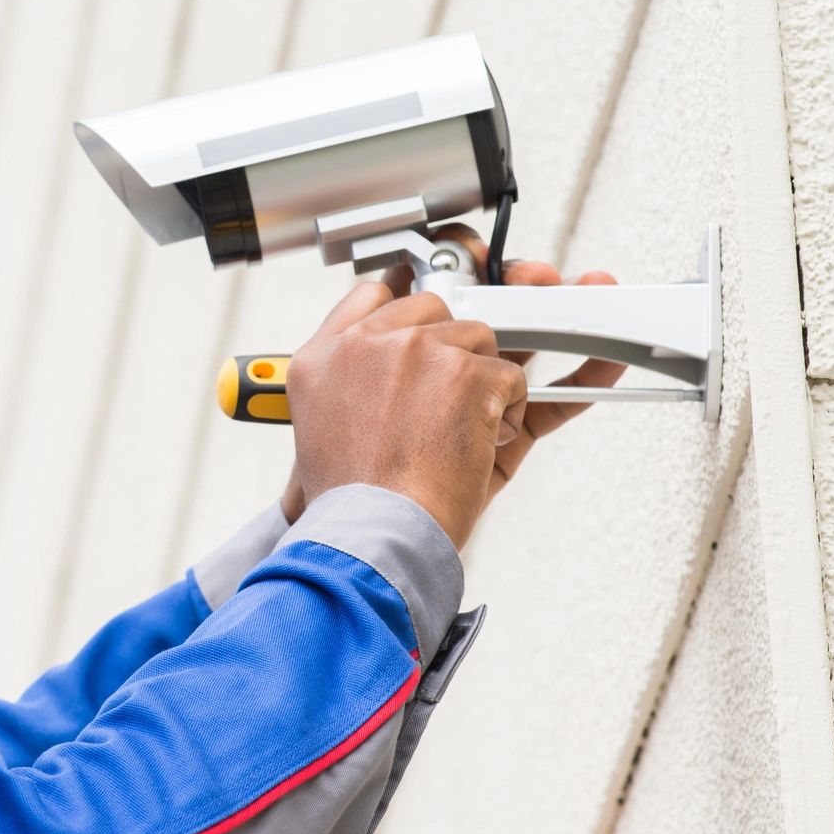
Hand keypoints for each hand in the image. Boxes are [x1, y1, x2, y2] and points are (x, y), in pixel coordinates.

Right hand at [278, 231, 622, 529]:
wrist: (372, 536)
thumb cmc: (351, 503)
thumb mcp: (320, 431)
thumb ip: (353, 380)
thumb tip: (386, 335)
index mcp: (323, 356)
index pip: (371, 297)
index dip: (407, 309)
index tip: (428, 325)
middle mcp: (367, 343)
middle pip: (434, 308)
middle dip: (455, 345)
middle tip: (456, 392)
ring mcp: (419, 351)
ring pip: (479, 339)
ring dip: (484, 385)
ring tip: (461, 436)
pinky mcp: (467, 372)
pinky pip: (512, 374)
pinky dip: (513, 412)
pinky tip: (487, 441)